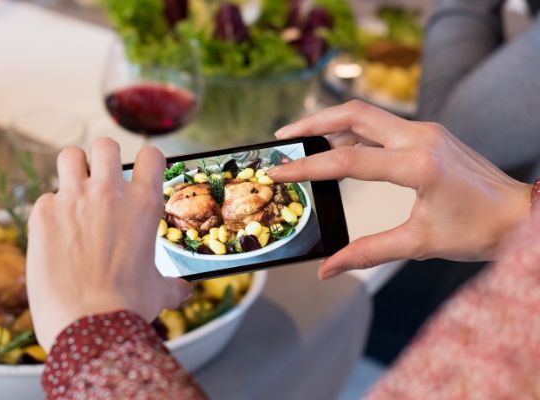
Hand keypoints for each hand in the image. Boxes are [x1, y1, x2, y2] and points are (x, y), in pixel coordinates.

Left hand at [26, 138, 190, 349]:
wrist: (87, 325)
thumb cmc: (128, 309)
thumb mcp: (158, 291)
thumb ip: (172, 284)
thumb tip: (184, 291)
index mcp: (143, 204)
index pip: (151, 155)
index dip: (145, 162)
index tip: (138, 176)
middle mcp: (108, 193)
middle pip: (105, 144)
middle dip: (102, 159)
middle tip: (100, 181)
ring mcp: (72, 199)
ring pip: (69, 155)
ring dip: (73, 169)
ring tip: (73, 192)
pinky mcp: (42, 214)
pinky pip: (45, 198)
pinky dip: (50, 212)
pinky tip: (53, 236)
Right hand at [269, 101, 531, 278]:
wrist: (522, 216)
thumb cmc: (479, 231)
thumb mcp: (419, 244)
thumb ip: (367, 252)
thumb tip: (327, 269)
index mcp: (418, 165)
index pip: (348, 160)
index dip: (307, 168)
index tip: (278, 172)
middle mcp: (421, 138)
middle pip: (354, 114)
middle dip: (313, 122)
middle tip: (282, 137)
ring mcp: (427, 131)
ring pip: (367, 115)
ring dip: (331, 123)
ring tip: (302, 141)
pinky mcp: (429, 134)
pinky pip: (382, 126)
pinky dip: (354, 132)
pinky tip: (338, 148)